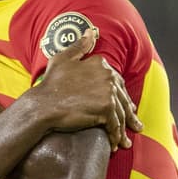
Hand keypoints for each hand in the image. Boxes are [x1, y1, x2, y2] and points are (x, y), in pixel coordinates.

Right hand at [32, 28, 142, 149]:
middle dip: (129, 114)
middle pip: (123, 99)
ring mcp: (108, 92)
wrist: (43, 105)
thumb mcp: (63, 58)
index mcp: (100, 64)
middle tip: (134, 126)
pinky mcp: (106, 108)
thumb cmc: (50, 83)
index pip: (118, 82)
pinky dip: (116, 137)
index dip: (122, 96)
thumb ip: (80, 46)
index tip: (127, 107)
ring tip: (125, 142)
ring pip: (121, 114)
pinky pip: (115, 125)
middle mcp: (108, 76)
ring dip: (124, 130)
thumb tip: (91, 33)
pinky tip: (115, 145)